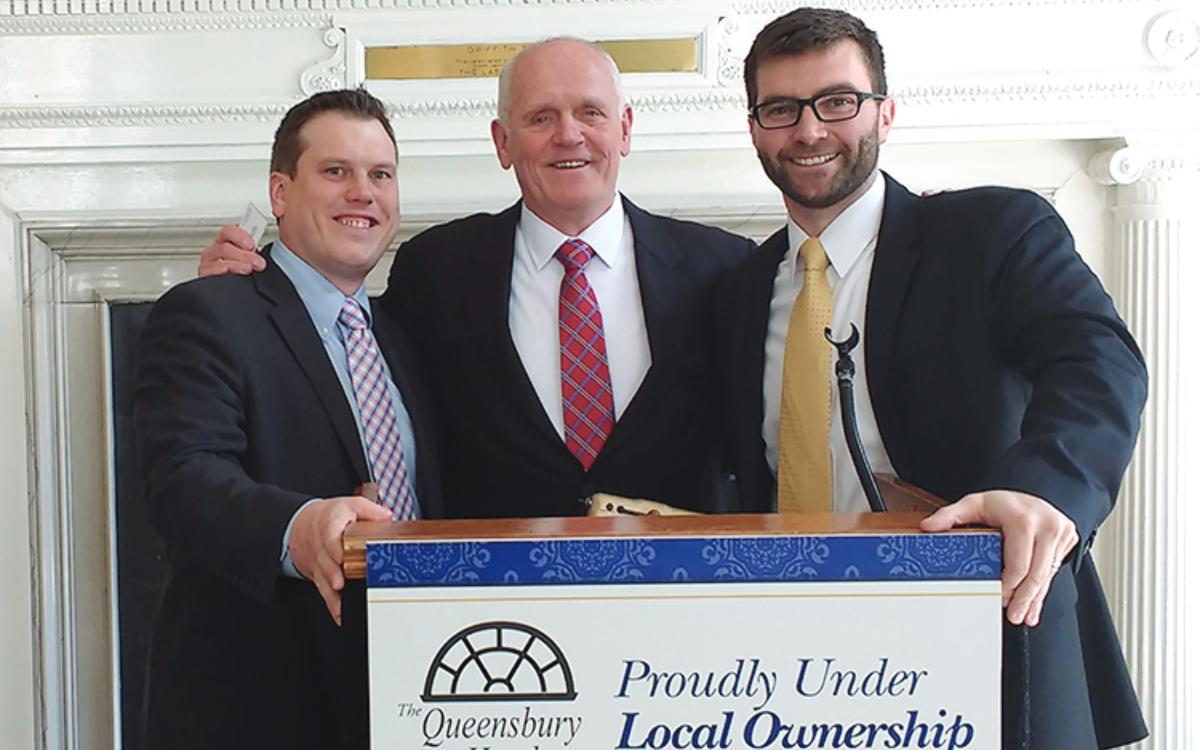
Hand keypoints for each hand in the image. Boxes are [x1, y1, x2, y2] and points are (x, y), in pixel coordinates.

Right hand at [197, 224, 264, 276]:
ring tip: (248, 269)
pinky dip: (220, 270)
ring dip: (236, 263)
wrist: (236, 292)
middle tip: (258, 262)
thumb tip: (264, 243)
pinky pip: (210, 270)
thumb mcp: (252, 258)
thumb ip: (254, 249)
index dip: (241, 236)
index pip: (229, 230)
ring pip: (220, 258)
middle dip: (245, 255)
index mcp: (226, 241)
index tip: (251, 245)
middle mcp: (216, 249)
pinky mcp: (205, 274)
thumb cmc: (245, 269)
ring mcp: (209, 261)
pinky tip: (227, 271)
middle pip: (226, 247)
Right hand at [288, 496, 392, 624]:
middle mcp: (322, 546)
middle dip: (332, 574)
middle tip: (339, 584)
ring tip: (341, 607)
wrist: (299, 524)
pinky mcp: (318, 575)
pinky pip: (323, 591)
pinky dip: (331, 605)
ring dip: (332, 595)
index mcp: (330, 526)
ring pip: (323, 580)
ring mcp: (319, 563)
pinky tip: (340, 615)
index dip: (335, 549)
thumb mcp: (350, 505)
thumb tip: (387, 517)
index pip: (330, 538)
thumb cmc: (329, 516)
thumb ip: (370, 510)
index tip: (341, 557)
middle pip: (326, 562)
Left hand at [920, 489, 1077, 626]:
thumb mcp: (973, 504)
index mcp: (1024, 520)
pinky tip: (1035, 606)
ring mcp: (1061, 532)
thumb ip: (950, 516)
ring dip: (1035, 599)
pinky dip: (1043, 590)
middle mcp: (1047, 526)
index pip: (1018, 563)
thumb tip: (929, 527)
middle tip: (1013, 616)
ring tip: (1023, 616)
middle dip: (1024, 598)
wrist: (1029, 494)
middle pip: (1036, 573)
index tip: (998, 598)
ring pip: (1047, 575)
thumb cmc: (1002, 502)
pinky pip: (1054, 570)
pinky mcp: (1068, 539)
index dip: (1008, 585)